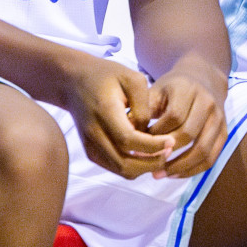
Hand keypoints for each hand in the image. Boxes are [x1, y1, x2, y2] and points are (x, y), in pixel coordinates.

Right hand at [62, 55, 182, 178]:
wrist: (74, 82)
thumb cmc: (107, 76)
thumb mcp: (132, 79)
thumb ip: (143, 106)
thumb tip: (148, 132)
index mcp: (105, 112)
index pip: (128, 140)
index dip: (152, 146)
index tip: (172, 141)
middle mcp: (94, 133)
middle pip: (124, 163)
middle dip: (151, 162)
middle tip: (170, 151)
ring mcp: (90, 145)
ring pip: (120, 170)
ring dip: (143, 168)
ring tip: (161, 154)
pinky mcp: (90, 152)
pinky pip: (114, 168)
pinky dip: (133, 167)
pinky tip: (147, 155)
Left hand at [146, 72, 226, 179]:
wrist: (203, 79)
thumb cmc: (173, 89)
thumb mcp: (156, 91)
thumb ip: (142, 111)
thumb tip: (125, 135)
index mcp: (188, 89)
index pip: (174, 117)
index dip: (155, 134)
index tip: (138, 145)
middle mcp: (208, 102)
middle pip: (188, 134)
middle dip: (165, 152)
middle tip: (145, 163)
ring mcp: (219, 118)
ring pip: (202, 150)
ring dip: (179, 167)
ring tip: (158, 174)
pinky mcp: (224, 132)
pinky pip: (211, 158)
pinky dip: (193, 170)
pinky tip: (174, 174)